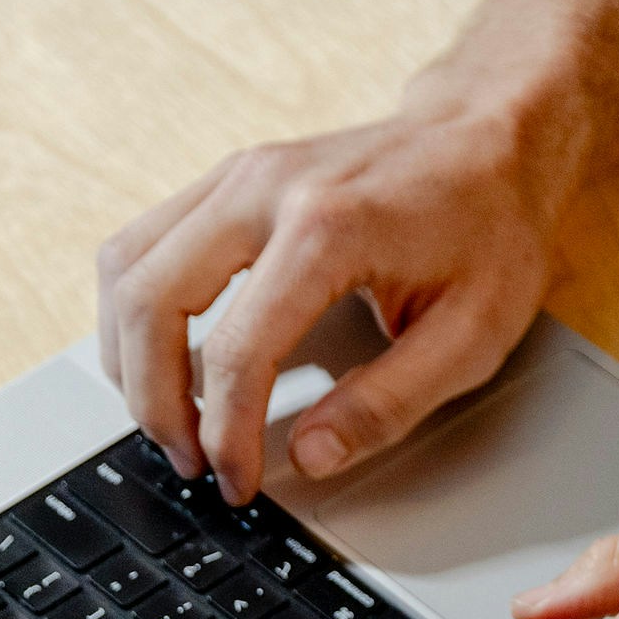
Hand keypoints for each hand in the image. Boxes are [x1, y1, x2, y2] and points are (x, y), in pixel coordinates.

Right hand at [90, 0, 618, 502]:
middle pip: (151, 301)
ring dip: (128, 354)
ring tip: (168, 418)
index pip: (238, 352)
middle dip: (155, 399)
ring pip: (127, 266)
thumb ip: (390, 403)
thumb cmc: (490, 227)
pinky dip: (136, 307)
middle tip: (188, 460)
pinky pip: (143, 242)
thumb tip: (313, 457)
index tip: (238, 481)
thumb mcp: (472, 333)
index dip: (227, 434)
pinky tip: (160, 356)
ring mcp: (238, 174)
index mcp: (327, 229)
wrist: (490, 137)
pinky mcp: (229, 178)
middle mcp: (264, 189)